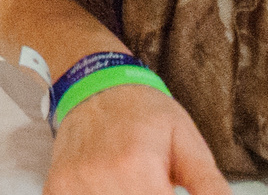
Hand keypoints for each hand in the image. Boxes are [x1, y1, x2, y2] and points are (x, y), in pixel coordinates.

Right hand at [43, 80, 228, 194]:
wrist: (95, 83)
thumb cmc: (145, 111)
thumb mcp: (187, 143)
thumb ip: (209, 186)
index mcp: (138, 167)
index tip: (168, 188)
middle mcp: (102, 178)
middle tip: (154, 183)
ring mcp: (74, 185)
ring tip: (135, 184)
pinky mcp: (58, 187)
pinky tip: (112, 186)